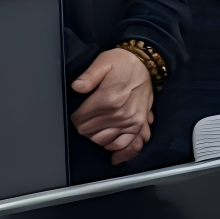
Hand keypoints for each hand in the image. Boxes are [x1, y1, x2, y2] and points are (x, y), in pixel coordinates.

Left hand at [71, 48, 155, 163]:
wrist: (144, 64)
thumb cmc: (121, 63)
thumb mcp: (103, 62)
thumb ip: (89, 76)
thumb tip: (76, 87)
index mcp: (108, 99)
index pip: (81, 120)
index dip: (75, 117)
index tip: (77, 112)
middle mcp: (121, 114)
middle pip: (90, 133)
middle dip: (84, 128)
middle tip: (85, 119)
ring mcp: (132, 122)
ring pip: (105, 142)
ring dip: (97, 138)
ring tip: (96, 129)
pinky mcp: (139, 126)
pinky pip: (131, 146)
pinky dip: (121, 152)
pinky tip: (114, 156)